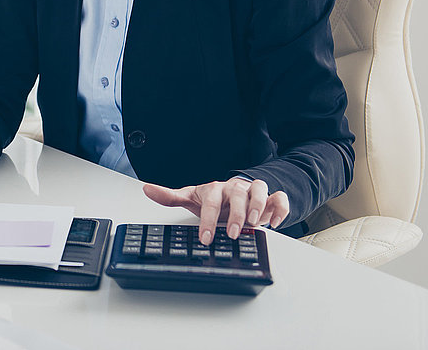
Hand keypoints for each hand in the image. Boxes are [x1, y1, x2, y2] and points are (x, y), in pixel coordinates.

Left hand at [142, 177, 289, 244]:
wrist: (235, 194)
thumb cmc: (213, 200)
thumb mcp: (191, 198)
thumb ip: (170, 196)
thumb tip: (146, 189)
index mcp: (215, 189)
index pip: (211, 201)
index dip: (208, 219)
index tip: (206, 238)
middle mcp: (235, 188)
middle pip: (238, 194)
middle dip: (237, 215)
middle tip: (233, 234)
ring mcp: (253, 191)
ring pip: (260, 191)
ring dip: (258, 207)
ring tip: (255, 225)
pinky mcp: (270, 198)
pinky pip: (280, 198)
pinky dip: (280, 208)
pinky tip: (276, 222)